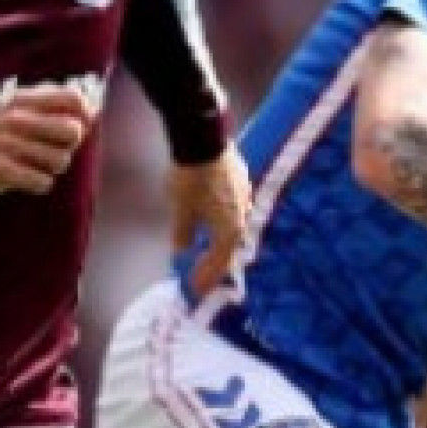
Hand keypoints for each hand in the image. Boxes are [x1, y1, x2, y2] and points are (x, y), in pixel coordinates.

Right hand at [0, 83, 96, 198]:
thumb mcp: (16, 113)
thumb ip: (51, 110)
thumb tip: (92, 112)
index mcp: (22, 100)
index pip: (73, 98)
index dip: (84, 115)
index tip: (76, 126)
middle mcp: (15, 118)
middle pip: (73, 132)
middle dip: (68, 147)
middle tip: (49, 151)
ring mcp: (7, 144)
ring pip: (61, 161)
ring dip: (51, 169)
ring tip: (31, 165)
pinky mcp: (0, 170)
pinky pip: (43, 182)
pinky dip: (39, 184)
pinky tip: (24, 179)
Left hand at [171, 144, 251, 298]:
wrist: (203, 138)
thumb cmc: (190, 179)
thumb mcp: (181, 211)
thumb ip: (183, 234)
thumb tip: (182, 250)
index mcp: (230, 230)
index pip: (218, 262)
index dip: (206, 277)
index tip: (195, 289)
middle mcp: (242, 216)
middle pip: (229, 247)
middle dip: (215, 262)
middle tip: (203, 275)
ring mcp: (245, 197)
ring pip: (233, 226)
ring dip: (220, 240)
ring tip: (209, 248)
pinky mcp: (242, 180)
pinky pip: (234, 208)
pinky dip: (223, 220)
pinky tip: (214, 217)